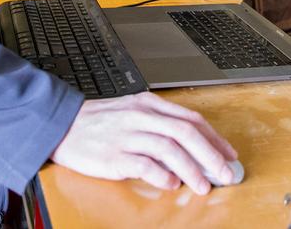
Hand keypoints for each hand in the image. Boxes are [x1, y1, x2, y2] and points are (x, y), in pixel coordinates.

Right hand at [51, 92, 237, 194]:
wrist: (62, 125)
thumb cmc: (100, 122)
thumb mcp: (133, 112)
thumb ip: (160, 125)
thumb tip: (193, 148)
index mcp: (148, 104)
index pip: (190, 119)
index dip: (214, 138)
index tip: (228, 155)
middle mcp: (140, 116)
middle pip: (185, 132)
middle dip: (210, 155)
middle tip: (224, 173)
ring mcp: (126, 135)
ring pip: (169, 148)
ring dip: (191, 169)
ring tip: (203, 185)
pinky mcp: (113, 155)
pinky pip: (144, 165)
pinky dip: (161, 175)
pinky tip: (171, 184)